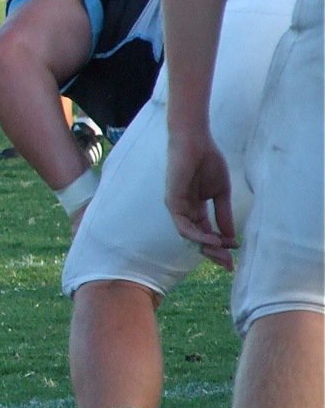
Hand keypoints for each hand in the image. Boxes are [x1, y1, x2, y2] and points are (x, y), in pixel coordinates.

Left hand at [165, 131, 237, 270]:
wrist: (197, 143)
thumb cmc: (208, 162)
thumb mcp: (221, 193)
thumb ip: (223, 214)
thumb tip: (230, 237)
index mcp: (196, 208)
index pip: (206, 233)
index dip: (220, 246)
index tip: (234, 256)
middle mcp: (185, 211)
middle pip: (197, 239)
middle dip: (213, 253)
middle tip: (229, 264)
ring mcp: (177, 207)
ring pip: (190, 235)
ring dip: (207, 246)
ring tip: (223, 253)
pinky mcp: (172, 201)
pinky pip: (183, 224)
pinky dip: (197, 234)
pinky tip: (212, 239)